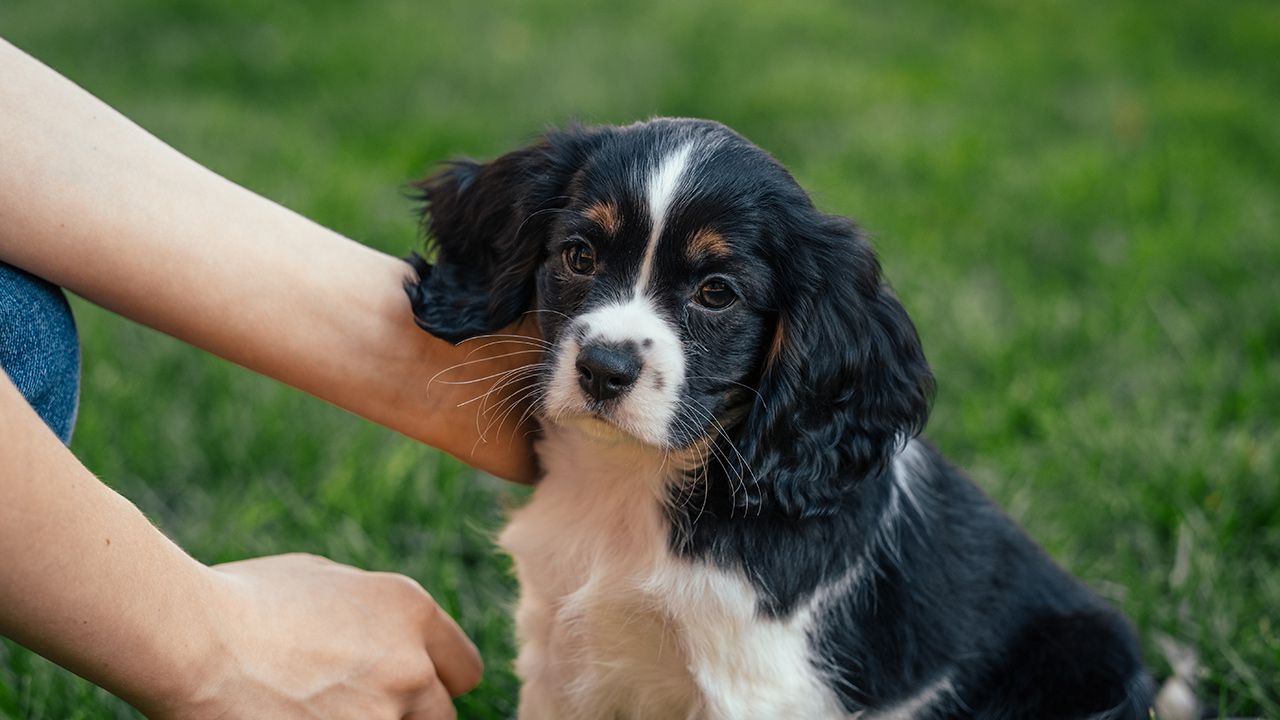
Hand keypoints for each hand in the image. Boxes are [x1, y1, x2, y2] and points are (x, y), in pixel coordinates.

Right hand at [150, 554, 480, 719]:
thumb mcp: (325, 580)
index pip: (464, 671)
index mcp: (412, 613)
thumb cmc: (244, 601)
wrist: (192, 640)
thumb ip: (376, 614)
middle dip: (408, 714)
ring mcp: (382, 716)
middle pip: (440, 716)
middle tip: (356, 706)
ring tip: (321, 710)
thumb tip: (394, 637)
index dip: (435, 683)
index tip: (408, 689)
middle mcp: (410, 666)